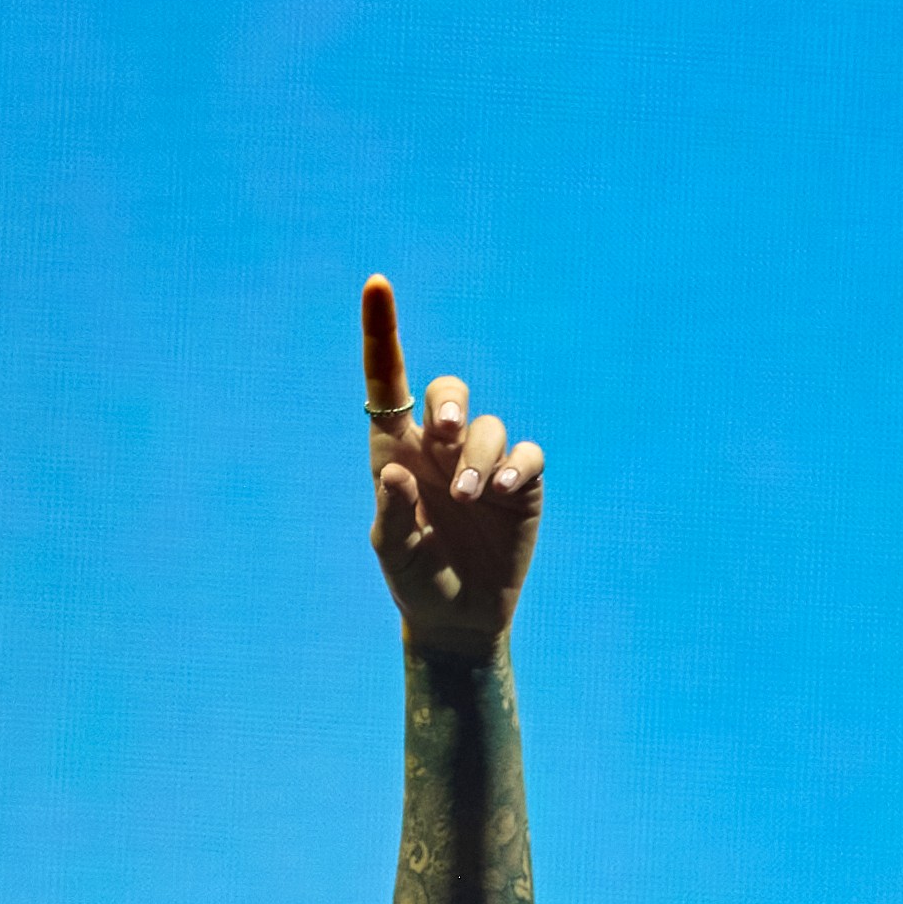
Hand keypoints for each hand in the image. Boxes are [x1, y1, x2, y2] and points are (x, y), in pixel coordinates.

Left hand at [363, 271, 543, 663]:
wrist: (458, 619)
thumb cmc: (415, 580)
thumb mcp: (392, 552)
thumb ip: (391, 514)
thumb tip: (396, 474)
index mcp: (397, 450)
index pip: (388, 380)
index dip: (383, 331)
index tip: (376, 284)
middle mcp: (441, 447)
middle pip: (449, 392)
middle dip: (450, 402)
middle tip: (446, 434)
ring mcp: (484, 463)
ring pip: (489, 427)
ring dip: (478, 458)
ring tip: (468, 498)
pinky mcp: (522, 484)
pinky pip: (526, 455)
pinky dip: (516, 468)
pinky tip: (503, 494)